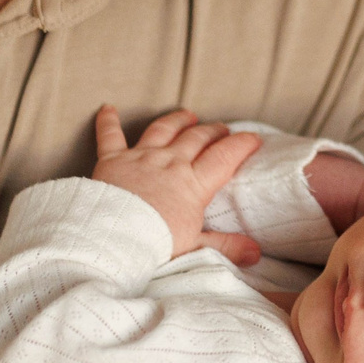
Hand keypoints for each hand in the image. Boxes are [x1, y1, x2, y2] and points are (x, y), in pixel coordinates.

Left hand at [92, 107, 261, 261]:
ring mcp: (141, 158)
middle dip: (213, 131)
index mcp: (193, 184)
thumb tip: (255, 253)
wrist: (112, 239)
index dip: (242, 145)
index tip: (254, 138)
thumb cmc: (153, 245)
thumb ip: (225, 246)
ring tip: (187, 115)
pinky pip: (109, 135)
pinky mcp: (112, 160)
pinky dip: (108, 121)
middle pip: (197, 138)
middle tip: (222, 128)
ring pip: (163, 129)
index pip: (225, 157)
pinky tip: (108, 109)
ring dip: (177, 120)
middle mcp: (170, 163)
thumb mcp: (194, 249)